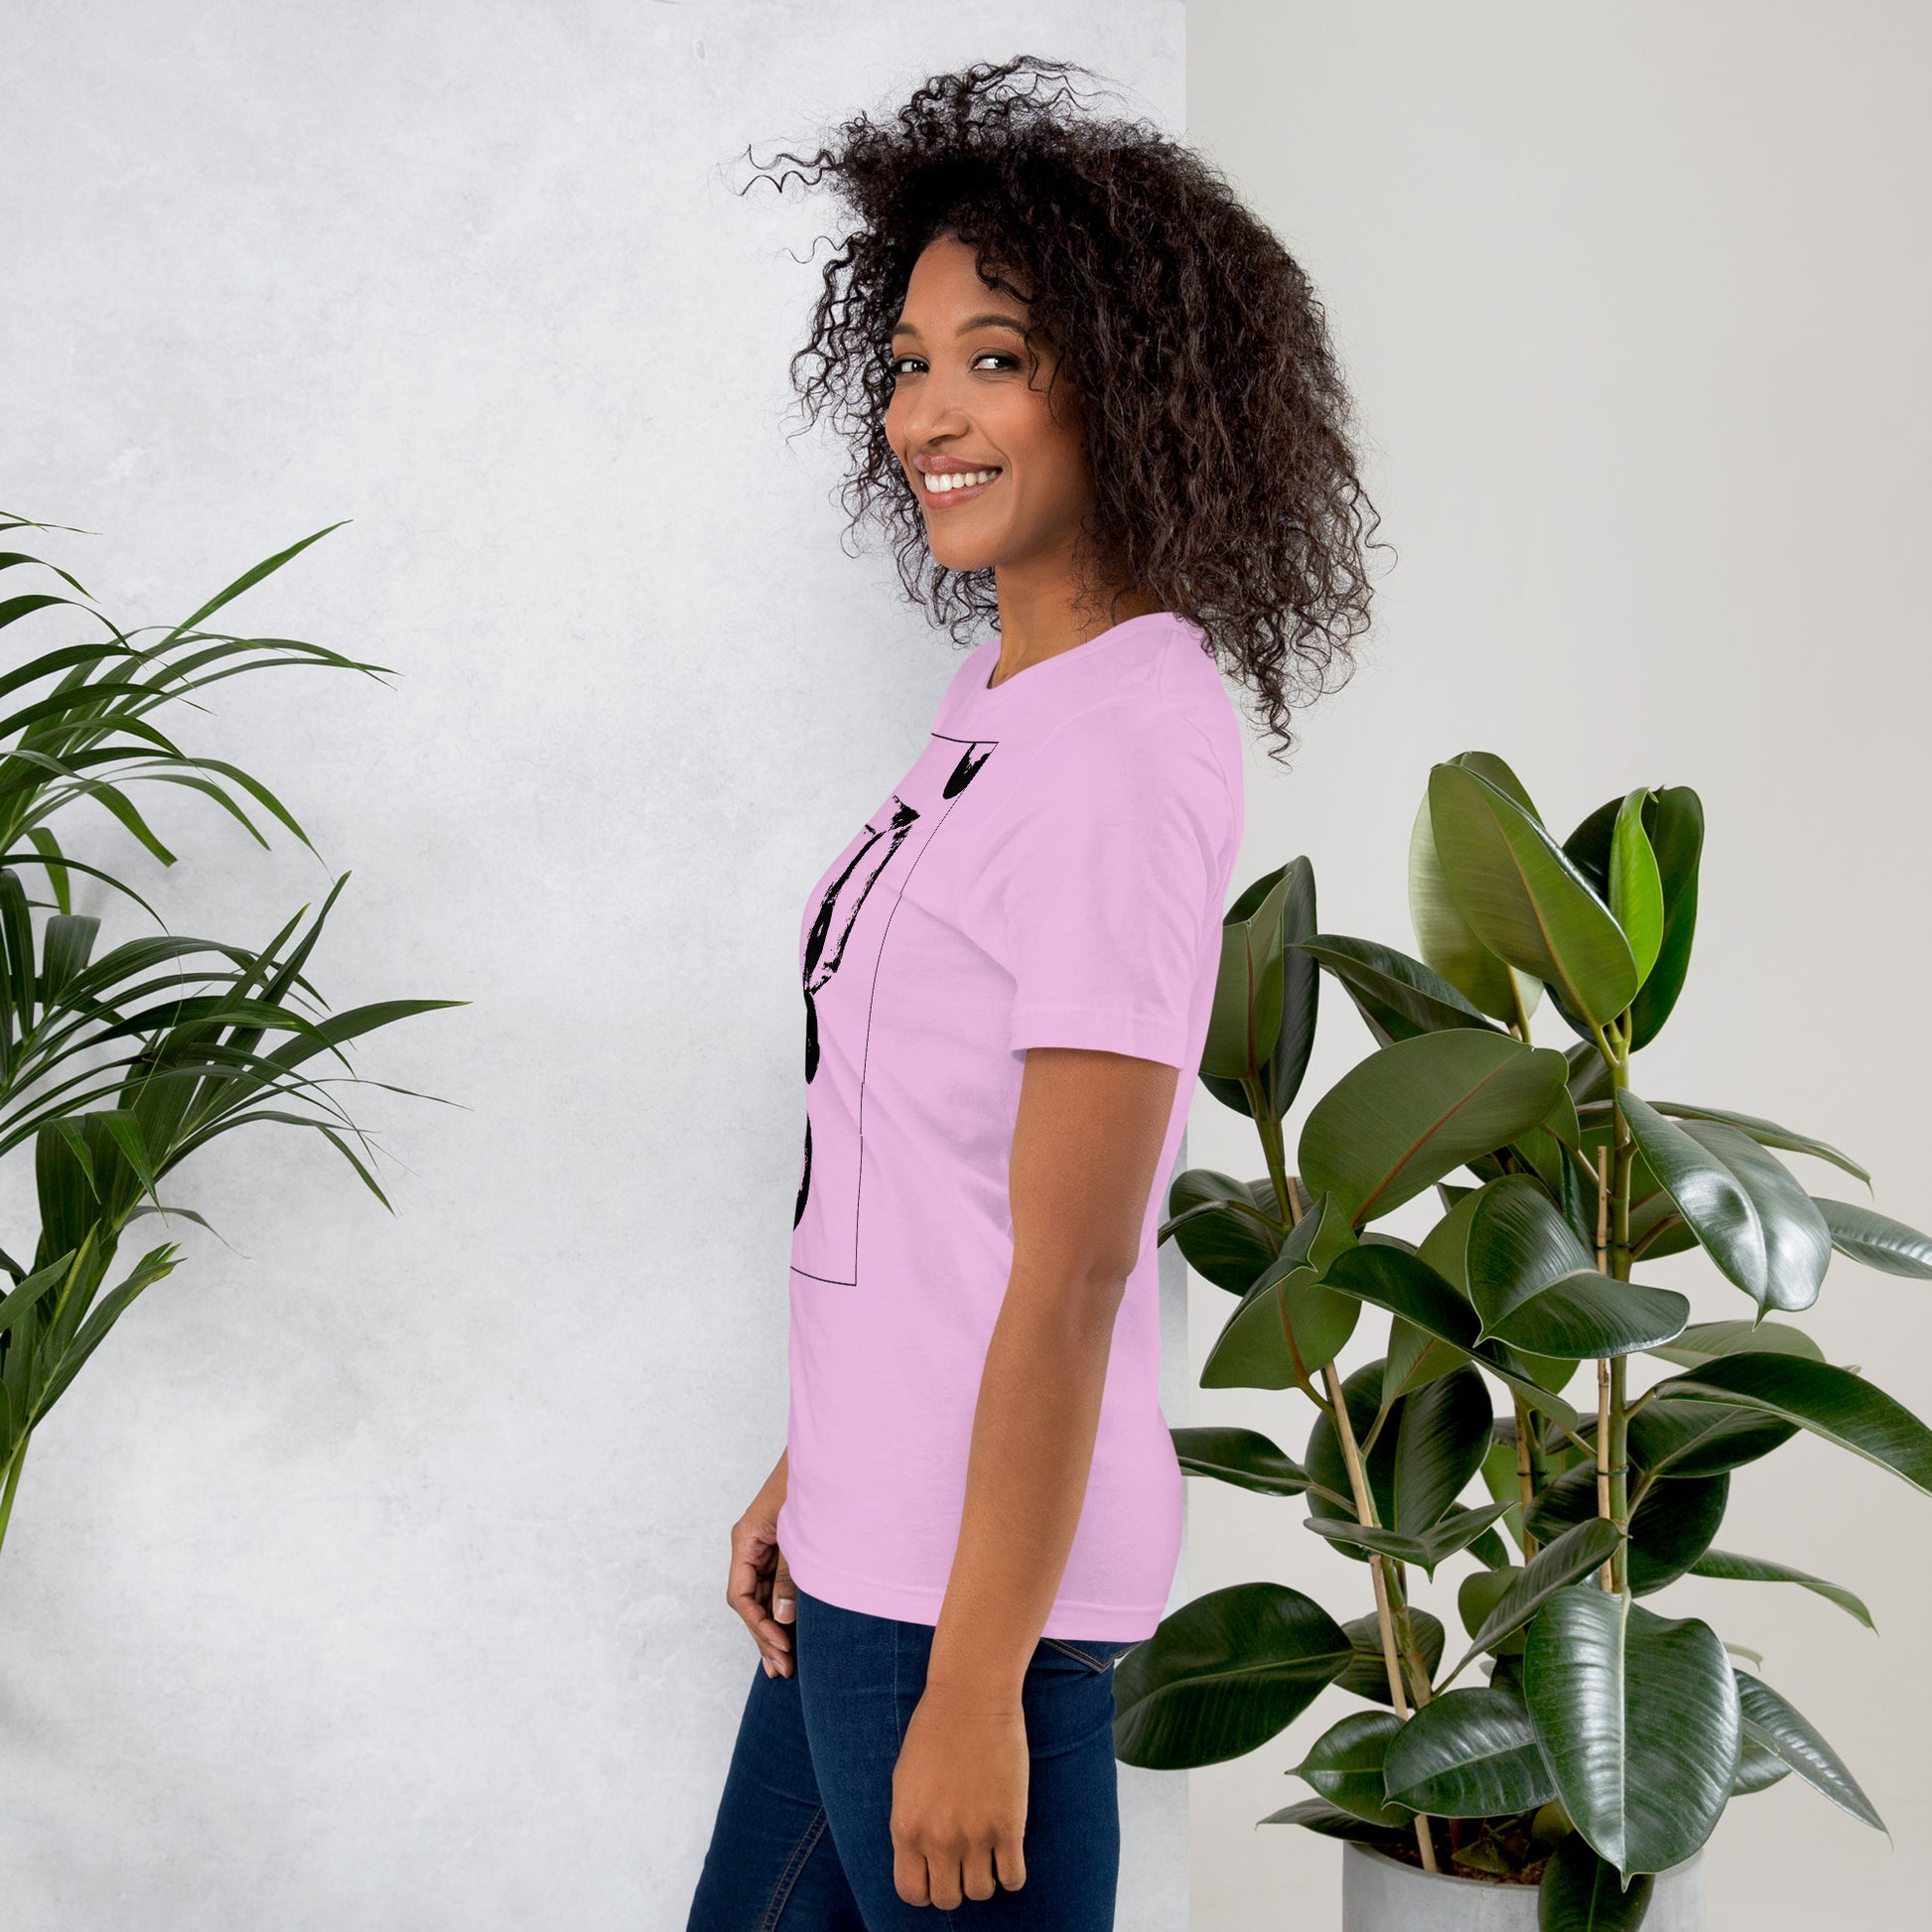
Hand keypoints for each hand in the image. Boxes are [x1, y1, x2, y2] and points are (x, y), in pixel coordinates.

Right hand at [727, 1449, 796, 1676]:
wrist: (832, 1451)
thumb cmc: (813, 1484)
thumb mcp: (799, 1534)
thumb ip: (790, 1576)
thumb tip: (781, 1618)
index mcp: (746, 1538)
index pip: (740, 1595)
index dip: (758, 1625)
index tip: (782, 1646)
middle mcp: (750, 1544)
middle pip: (748, 1600)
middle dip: (764, 1635)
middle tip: (784, 1669)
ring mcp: (765, 1546)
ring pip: (761, 1596)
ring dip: (772, 1628)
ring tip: (784, 1665)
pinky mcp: (782, 1546)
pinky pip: (775, 1584)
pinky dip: (783, 1608)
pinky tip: (792, 1633)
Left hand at [890, 1680, 1028, 1906]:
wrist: (970, 1697)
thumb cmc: (934, 1730)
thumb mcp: (905, 1782)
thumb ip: (911, 1824)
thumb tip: (922, 1857)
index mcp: (906, 1828)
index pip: (911, 1892)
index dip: (926, 1888)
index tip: (937, 1872)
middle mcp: (938, 1839)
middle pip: (948, 1899)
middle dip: (956, 1884)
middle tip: (964, 1860)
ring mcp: (974, 1836)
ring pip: (981, 1892)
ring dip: (985, 1877)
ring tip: (988, 1851)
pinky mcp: (1008, 1826)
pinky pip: (1013, 1879)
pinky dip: (1012, 1873)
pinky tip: (1009, 1851)